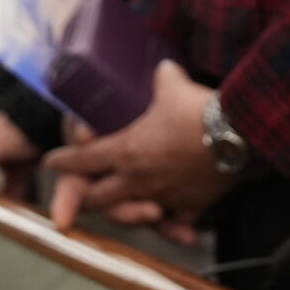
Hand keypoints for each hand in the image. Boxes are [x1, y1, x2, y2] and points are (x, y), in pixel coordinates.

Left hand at [42, 62, 232, 230]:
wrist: (238, 135)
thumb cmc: (198, 111)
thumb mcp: (174, 86)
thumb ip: (162, 78)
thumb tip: (162, 67)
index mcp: (126, 150)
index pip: (83, 159)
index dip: (64, 160)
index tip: (51, 161)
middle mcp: (137, 179)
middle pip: (98, 197)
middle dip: (86, 194)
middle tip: (82, 189)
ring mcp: (163, 196)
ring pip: (132, 213)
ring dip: (125, 211)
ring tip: (125, 208)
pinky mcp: (190, 206)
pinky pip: (176, 222)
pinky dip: (174, 222)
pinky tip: (175, 220)